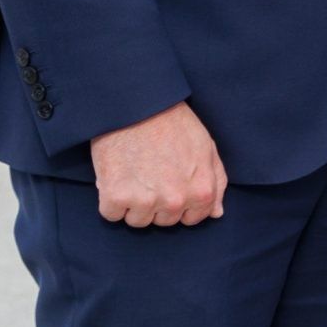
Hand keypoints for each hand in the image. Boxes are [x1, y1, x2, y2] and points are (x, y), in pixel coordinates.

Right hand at [88, 101, 226, 228]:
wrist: (138, 105)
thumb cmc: (174, 123)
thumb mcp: (206, 147)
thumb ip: (216, 182)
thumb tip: (216, 213)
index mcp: (202, 191)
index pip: (193, 218)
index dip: (182, 203)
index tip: (172, 186)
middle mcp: (175, 201)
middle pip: (164, 221)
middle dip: (158, 202)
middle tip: (152, 173)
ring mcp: (145, 201)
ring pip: (137, 220)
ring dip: (133, 203)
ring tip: (135, 172)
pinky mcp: (116, 197)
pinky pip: (112, 215)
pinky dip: (111, 200)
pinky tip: (118, 176)